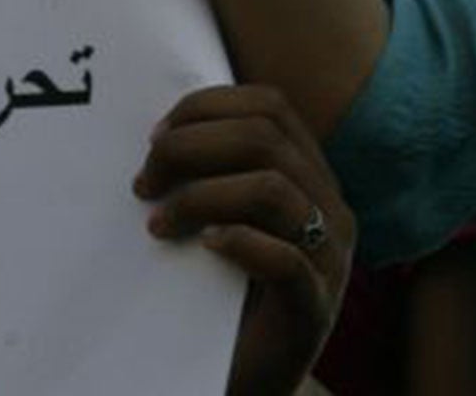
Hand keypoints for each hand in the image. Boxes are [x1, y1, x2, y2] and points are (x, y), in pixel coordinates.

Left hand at [136, 84, 355, 395]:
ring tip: (158, 224)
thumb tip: (160, 139)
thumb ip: (217, 178)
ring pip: (273, 190)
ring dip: (202, 196)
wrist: (251, 380)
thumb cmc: (227, 300)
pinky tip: (205, 247)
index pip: (271, 107)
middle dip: (192, 148)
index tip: (156, 136)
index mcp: (311, 176)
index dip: (209, 107)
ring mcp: (330, 257)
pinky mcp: (315, 307)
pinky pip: (286, 259)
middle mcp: (331, 206)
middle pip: (267, 138)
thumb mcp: (227, 222)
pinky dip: (241, 243)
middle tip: (144, 182)